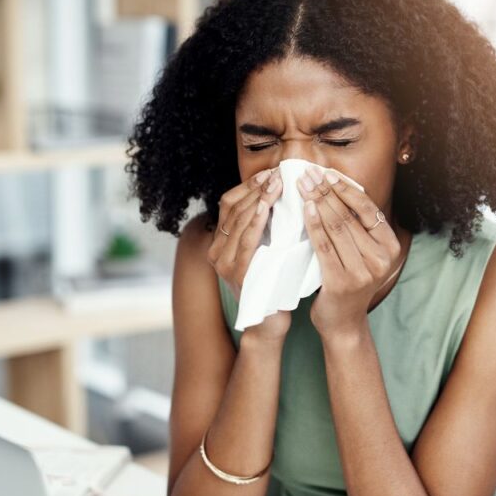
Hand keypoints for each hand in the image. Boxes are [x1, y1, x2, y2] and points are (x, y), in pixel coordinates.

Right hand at [207, 167, 291, 343]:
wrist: (270, 323)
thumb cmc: (273, 283)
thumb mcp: (266, 249)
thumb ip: (265, 227)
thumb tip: (279, 192)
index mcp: (221, 243)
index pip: (230, 204)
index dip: (248, 186)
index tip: (271, 172)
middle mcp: (216, 252)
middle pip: (233, 209)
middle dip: (256, 188)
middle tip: (277, 173)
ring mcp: (224, 264)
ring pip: (239, 221)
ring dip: (258, 199)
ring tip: (276, 183)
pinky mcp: (237, 275)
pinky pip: (246, 242)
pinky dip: (255, 222)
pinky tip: (266, 207)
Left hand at [296, 166, 402, 337]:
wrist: (343, 322)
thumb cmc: (349, 282)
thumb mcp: (363, 254)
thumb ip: (358, 228)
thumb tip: (338, 187)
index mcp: (391, 247)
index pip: (368, 209)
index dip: (346, 189)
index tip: (327, 173)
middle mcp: (381, 259)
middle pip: (349, 216)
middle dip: (326, 191)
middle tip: (308, 173)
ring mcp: (363, 271)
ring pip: (336, 228)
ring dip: (317, 202)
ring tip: (302, 186)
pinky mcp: (341, 282)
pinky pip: (324, 246)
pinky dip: (313, 224)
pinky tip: (305, 209)